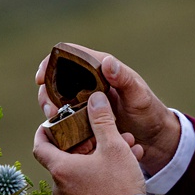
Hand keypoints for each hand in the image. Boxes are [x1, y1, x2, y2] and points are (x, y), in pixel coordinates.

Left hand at [33, 92, 145, 194]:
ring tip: (125, 142)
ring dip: (102, 152)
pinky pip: (90, 181)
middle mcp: (60, 185)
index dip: (45, 130)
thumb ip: (102, 120)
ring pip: (82, 167)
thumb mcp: (113, 146)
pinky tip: (129, 158)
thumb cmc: (119, 186)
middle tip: (102, 128)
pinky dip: (104, 168)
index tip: (53, 120)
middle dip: (87, 138)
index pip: (40, 145)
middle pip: (65, 154)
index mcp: (60, 169)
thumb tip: (95, 98)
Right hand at [36, 44, 179, 175]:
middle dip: (46, 94)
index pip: (68, 56)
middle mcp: (88, 82)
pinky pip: (64, 118)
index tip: (41, 78)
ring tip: (54, 122)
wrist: (153, 138)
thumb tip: (107, 63)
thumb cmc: (149, 112)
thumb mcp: (139, 96)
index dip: (50, 63)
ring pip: (56, 100)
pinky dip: (59, 125)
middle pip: (55, 80)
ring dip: (50, 110)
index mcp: (99, 68)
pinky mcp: (82, 118)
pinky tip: (63, 135)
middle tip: (50, 111)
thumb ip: (124, 79)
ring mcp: (83, 100)